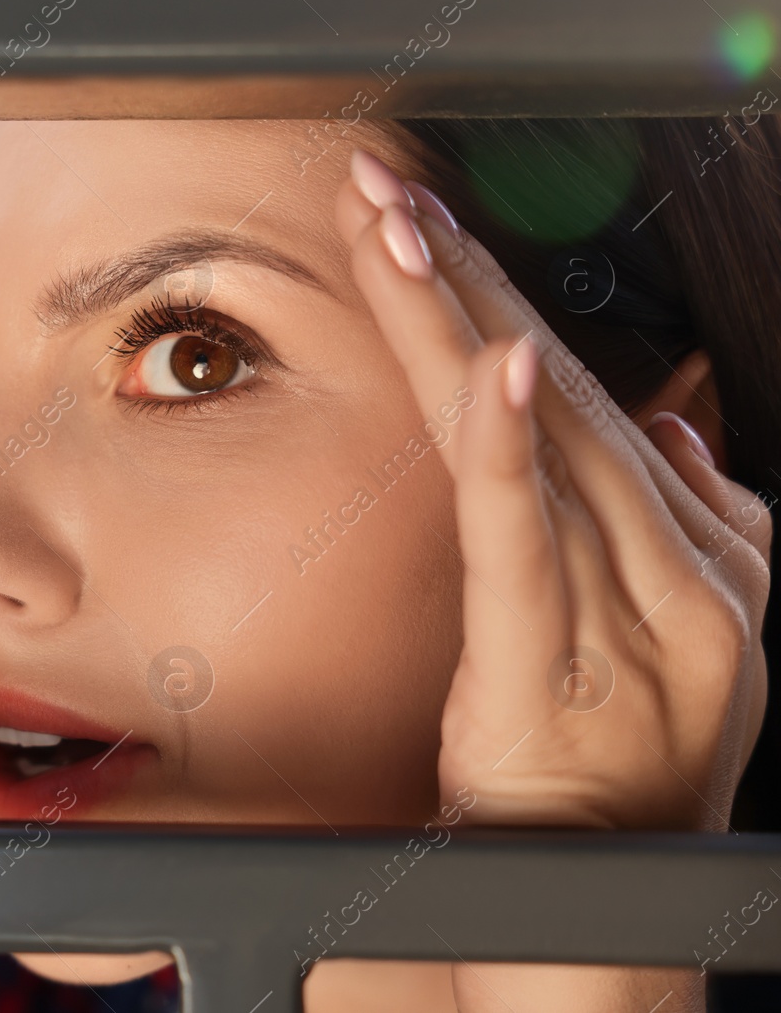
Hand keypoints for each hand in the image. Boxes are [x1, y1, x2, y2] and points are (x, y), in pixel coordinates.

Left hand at [337, 150, 771, 1011]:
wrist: (593, 892)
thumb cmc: (604, 763)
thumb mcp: (659, 635)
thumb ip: (673, 523)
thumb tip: (672, 425)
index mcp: (692, 548)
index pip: (578, 398)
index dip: (495, 304)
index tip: (427, 228)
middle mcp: (678, 564)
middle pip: (554, 388)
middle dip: (465, 278)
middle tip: (387, 188)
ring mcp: (632, 612)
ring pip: (533, 432)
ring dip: (456, 319)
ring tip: (396, 228)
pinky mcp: (556, 659)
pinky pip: (526, 532)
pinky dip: (503, 441)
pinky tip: (484, 357)